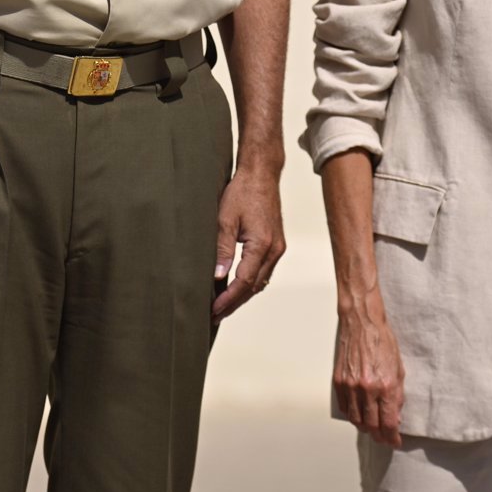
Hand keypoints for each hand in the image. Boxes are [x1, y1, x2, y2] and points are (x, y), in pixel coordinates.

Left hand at [213, 164, 285, 319]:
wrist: (261, 174)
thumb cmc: (242, 192)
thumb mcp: (225, 219)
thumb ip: (222, 249)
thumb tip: (217, 276)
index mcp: (263, 245)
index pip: (244, 282)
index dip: (228, 299)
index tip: (213, 310)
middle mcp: (275, 250)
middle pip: (254, 287)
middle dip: (234, 304)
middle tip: (214, 316)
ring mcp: (278, 248)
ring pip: (260, 281)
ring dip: (242, 296)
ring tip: (222, 307)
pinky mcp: (276, 244)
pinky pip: (264, 271)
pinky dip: (250, 283)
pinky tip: (236, 287)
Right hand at [334, 296, 404, 447]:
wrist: (362, 323)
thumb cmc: (382, 341)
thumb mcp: (399, 369)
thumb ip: (397, 395)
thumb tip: (395, 416)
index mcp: (385, 385)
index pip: (388, 423)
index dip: (392, 437)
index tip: (395, 441)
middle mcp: (367, 389)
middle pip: (371, 426)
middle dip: (379, 436)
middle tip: (384, 438)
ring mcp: (351, 386)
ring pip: (356, 420)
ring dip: (365, 428)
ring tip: (372, 429)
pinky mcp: (339, 381)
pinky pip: (344, 407)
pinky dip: (352, 415)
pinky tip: (358, 415)